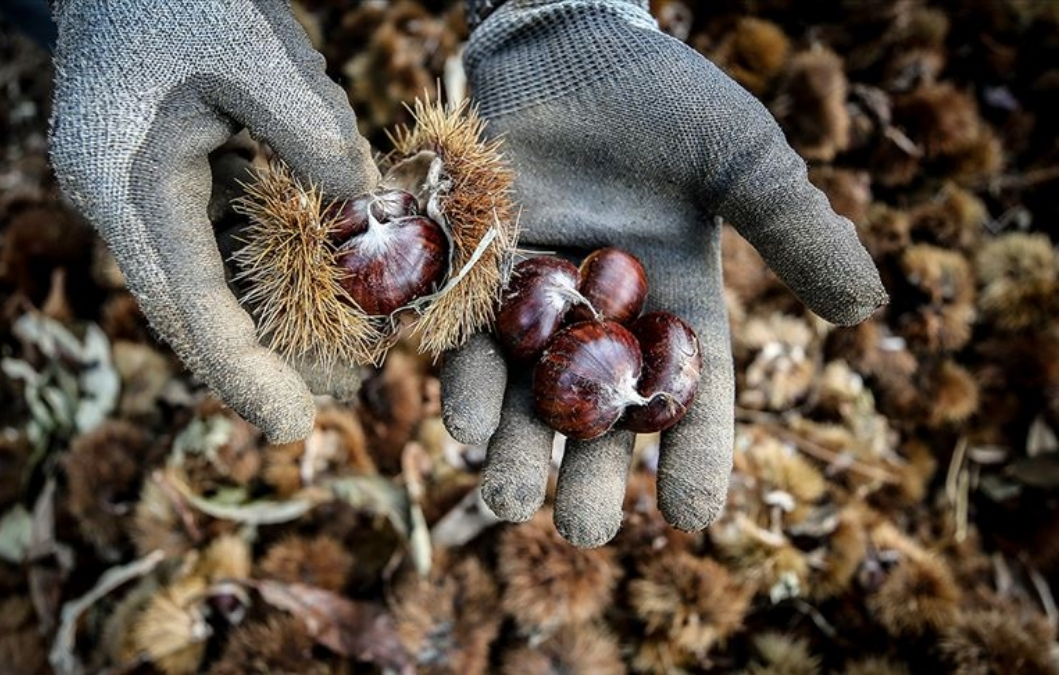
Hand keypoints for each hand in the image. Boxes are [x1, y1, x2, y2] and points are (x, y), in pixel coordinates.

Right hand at [49, 0, 378, 441]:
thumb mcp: (254, 49)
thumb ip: (310, 129)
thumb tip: (366, 201)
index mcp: (129, 183)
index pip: (189, 303)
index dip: (241, 372)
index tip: (292, 426)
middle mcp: (121, 202)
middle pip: (194, 308)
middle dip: (262, 359)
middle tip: (339, 396)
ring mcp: (135, 189)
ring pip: (205, 280)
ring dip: (268, 319)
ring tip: (342, 357)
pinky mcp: (158, 173)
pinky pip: (212, 240)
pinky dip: (262, 268)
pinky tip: (317, 288)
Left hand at [443, 0, 886, 545]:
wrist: (566, 47)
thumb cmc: (664, 100)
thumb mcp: (744, 163)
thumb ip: (795, 231)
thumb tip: (866, 310)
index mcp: (678, 304)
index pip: (694, 398)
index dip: (695, 458)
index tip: (692, 519)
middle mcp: (607, 320)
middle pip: (601, 417)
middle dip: (591, 478)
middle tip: (583, 533)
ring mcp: (538, 305)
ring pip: (528, 399)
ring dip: (518, 454)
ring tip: (509, 505)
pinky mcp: (477, 278)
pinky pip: (470, 346)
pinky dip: (470, 386)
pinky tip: (467, 423)